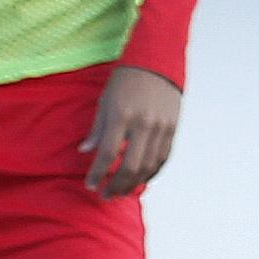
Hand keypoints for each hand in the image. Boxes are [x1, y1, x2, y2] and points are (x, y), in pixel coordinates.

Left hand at [81, 66, 183, 196]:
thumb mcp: (105, 101)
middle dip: (116, 185)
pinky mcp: (172, 128)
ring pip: (148, 166)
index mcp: (122, 115)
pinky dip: (151, 173)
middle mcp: (143, 123)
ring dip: (134, 183)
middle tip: (106, 195)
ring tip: (121, 191)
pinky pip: (163, 158)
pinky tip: (140, 180)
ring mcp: (161, 127)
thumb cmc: (125, 81)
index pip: (108, 153)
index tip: (90, 184)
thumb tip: (85, 152)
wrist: (156, 63)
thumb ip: (97, 129)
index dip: (97, 173)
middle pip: (130, 166)